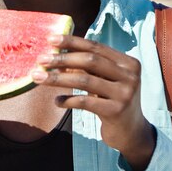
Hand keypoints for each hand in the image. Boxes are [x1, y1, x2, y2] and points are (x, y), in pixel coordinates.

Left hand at [32, 34, 155, 170]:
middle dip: (63, 59)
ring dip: (58, 79)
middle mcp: (130, 76)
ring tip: (39, 78)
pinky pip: (85, 102)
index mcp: (128, 62)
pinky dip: (68, 100)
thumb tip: (56, 54)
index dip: (72, 42)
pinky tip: (57, 101)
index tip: (51, 39)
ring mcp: (125, 94)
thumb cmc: (113, 100)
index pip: (96, 47)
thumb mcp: (105, 80)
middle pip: (90, 61)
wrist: (132, 131)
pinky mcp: (116, 111)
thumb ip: (88, 67)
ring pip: (84, 80)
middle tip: (41, 60)